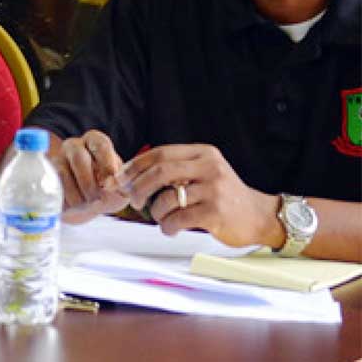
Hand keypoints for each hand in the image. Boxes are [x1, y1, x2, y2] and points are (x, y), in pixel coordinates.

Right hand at [51, 130, 129, 222]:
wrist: (87, 205)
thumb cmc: (107, 192)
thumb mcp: (119, 188)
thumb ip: (121, 185)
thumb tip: (111, 184)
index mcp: (95, 143)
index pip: (100, 144)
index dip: (106, 162)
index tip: (110, 183)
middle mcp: (74, 146)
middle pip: (78, 157)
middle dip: (88, 182)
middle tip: (96, 200)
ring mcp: (57, 159)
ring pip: (62, 172)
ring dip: (75, 194)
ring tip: (85, 206)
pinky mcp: (46, 176)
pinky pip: (50, 186)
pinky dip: (63, 200)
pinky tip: (72, 207)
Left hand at [116, 144, 283, 247]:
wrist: (259, 216)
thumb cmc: (223, 196)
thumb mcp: (203, 172)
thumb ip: (176, 169)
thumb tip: (131, 174)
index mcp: (203, 153)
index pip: (160, 153)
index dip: (136, 165)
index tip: (121, 178)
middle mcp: (209, 167)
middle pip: (160, 172)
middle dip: (139, 187)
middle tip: (132, 199)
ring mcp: (214, 190)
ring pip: (168, 198)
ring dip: (155, 211)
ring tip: (158, 217)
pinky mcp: (216, 212)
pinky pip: (179, 219)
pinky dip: (168, 226)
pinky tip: (170, 228)